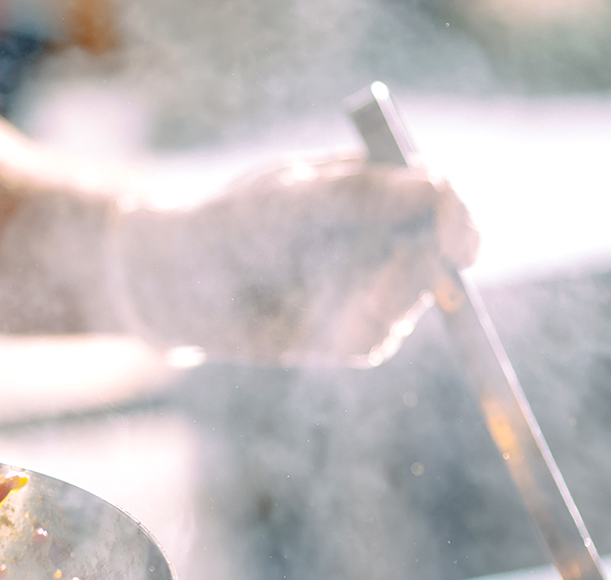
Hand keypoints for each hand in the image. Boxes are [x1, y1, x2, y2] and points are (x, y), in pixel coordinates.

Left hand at [114, 155, 478, 365]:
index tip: (455, 237)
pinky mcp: (349, 334)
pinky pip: (373, 341)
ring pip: (410, 303)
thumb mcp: (282, 204)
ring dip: (386, 305)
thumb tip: (433, 186)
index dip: (458, 215)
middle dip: (424, 269)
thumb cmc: (227, 226)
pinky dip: (355, 335)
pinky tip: (308, 331)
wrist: (174, 286)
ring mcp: (371, 285)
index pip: (441, 196)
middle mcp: (384, 236)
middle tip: (399, 276)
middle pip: (442, 253)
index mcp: (377, 188)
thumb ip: (353, 195)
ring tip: (335, 304)